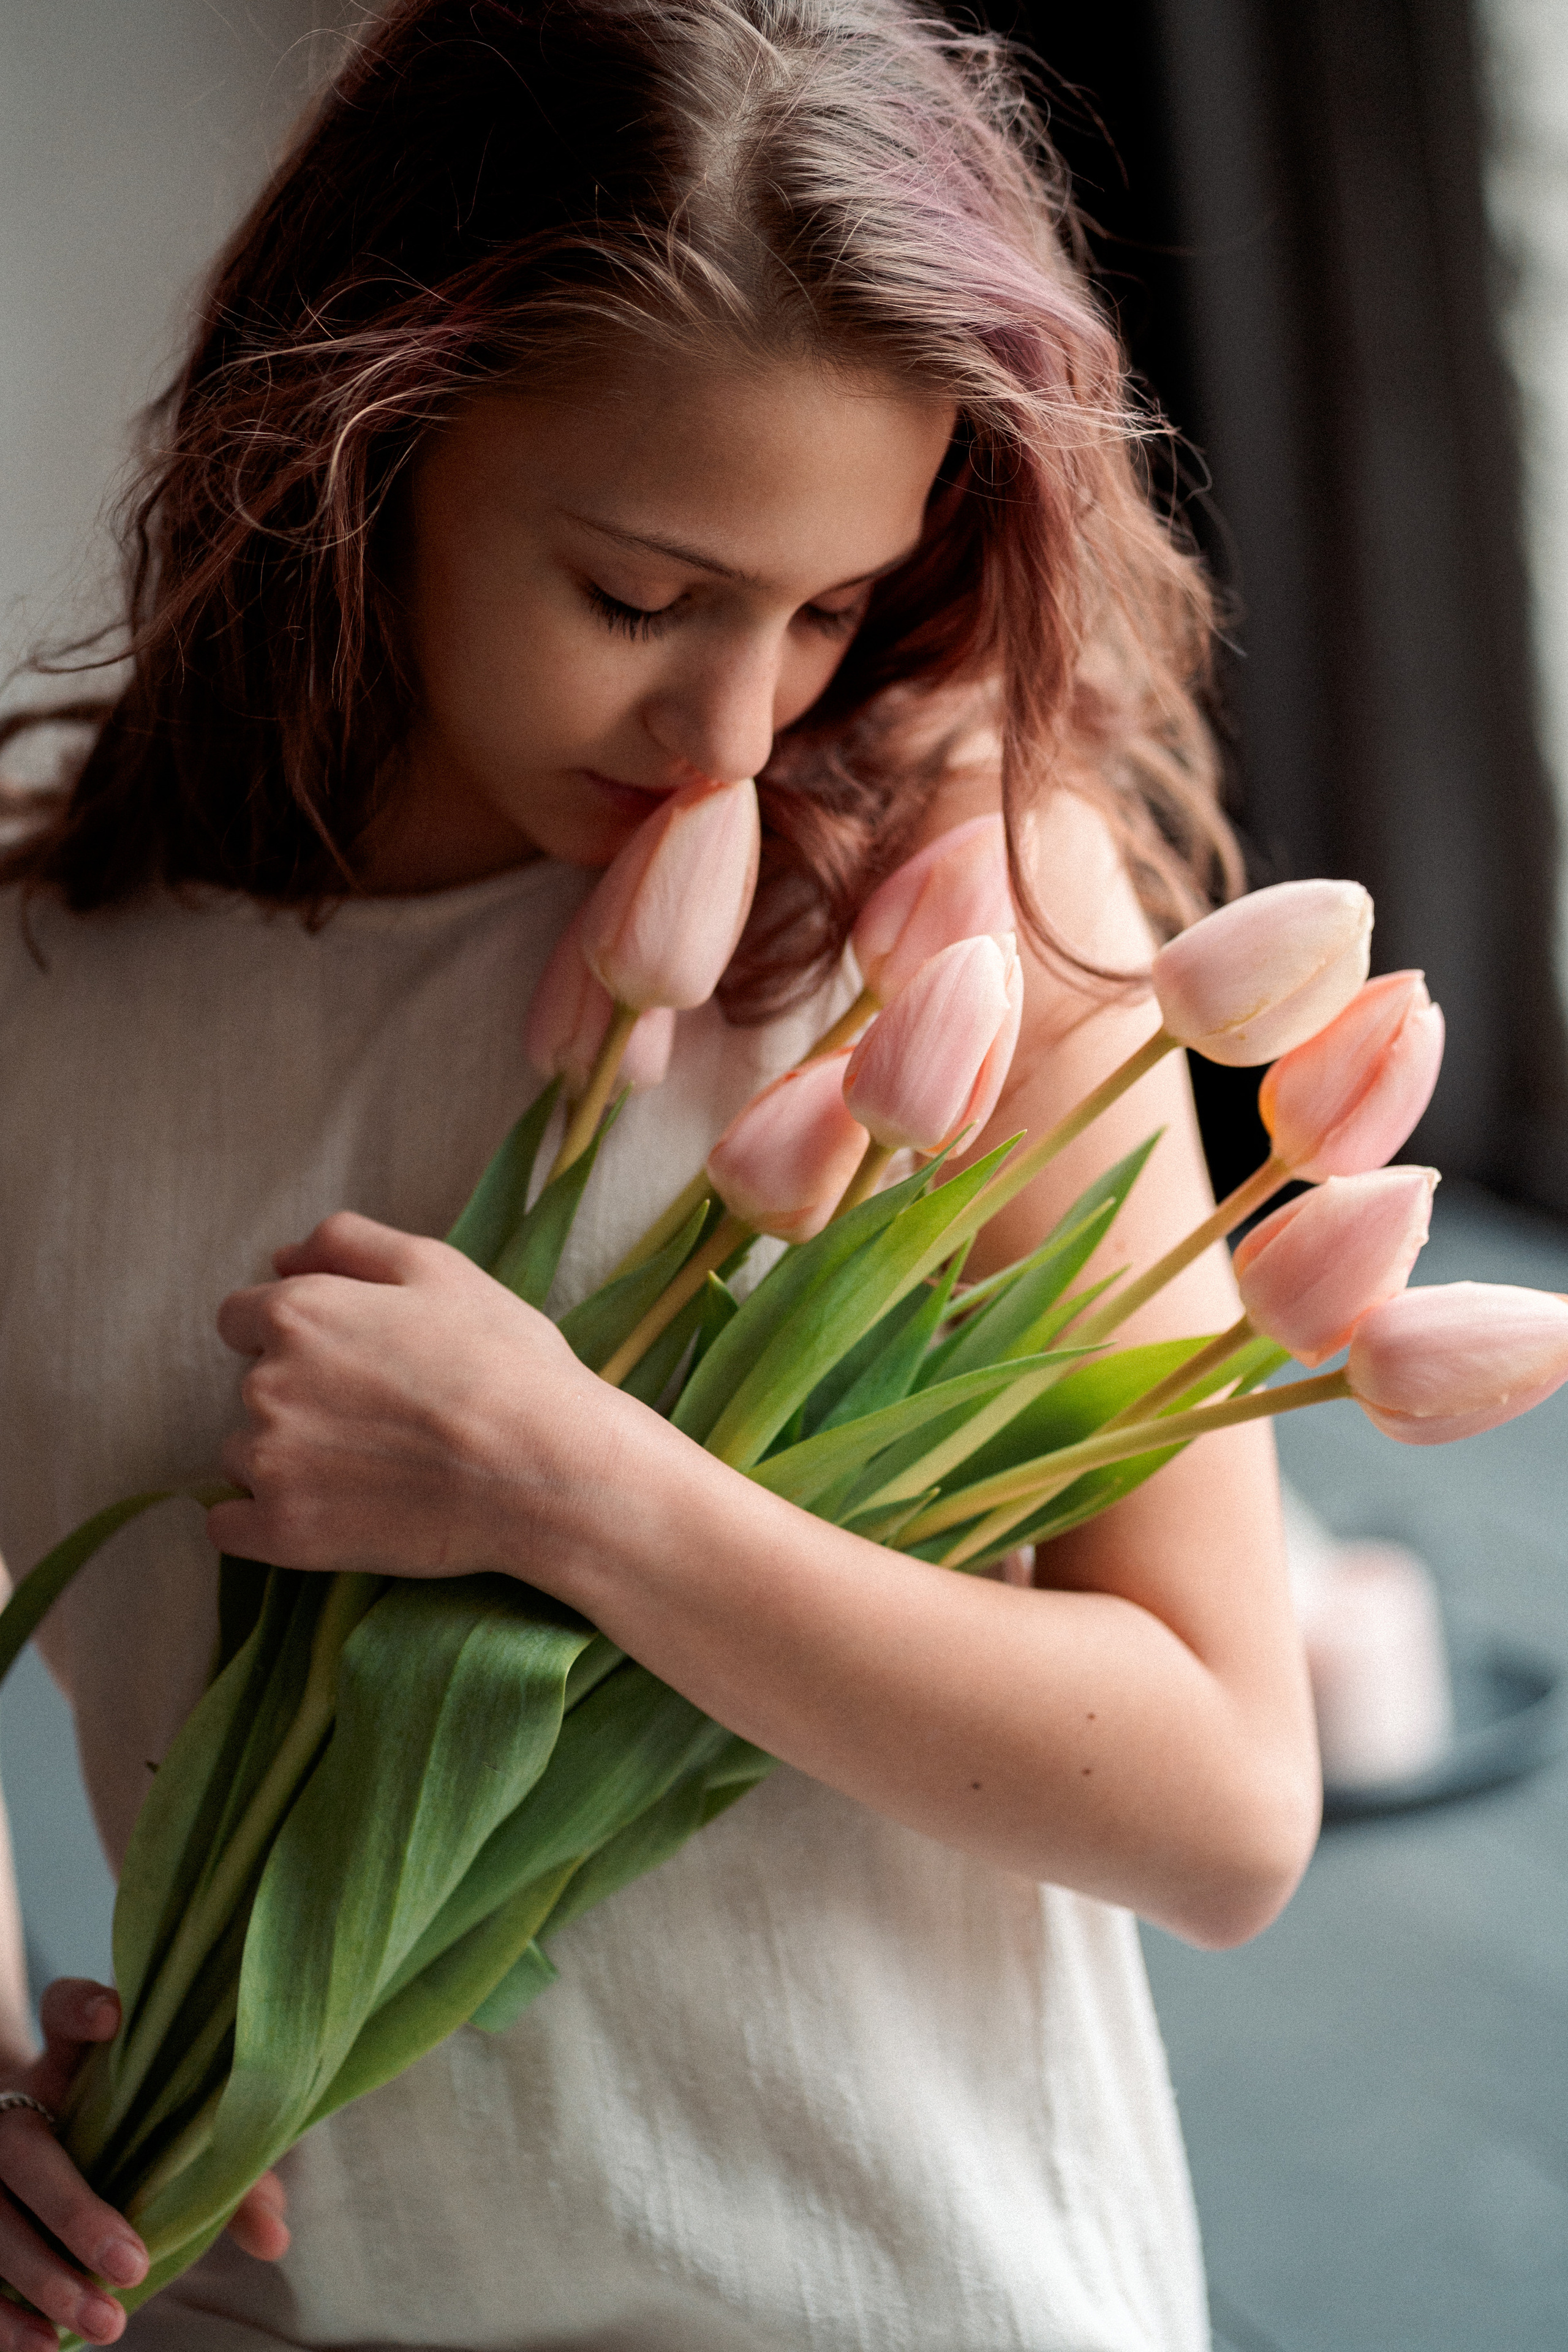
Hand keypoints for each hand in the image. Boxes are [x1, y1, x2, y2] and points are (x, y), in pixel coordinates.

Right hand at [0, 1982, 288, 2349]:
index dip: (80, 2009)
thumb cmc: (129, 2133)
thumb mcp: (175, 2140)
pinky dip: (2, 2316)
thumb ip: (227, 2178)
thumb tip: (273, 2234)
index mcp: (69, 2063)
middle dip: (73, 2211)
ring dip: (43, 2278)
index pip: (62, 2011)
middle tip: (133, 2264)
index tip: (113, 2018)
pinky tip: (41, 2347)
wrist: (48, 2139)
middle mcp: (16, 2105)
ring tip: (105, 2324)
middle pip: (26, 2150)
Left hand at [209, 1212, 602, 1580]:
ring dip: (287, 1458)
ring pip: (246, 1454)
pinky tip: (321, 1514)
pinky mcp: (284, 1533)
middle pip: (252, 1388)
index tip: (348, 1361)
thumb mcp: (436, 1266)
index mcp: (297, 1313)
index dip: (296, 1335)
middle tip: (382, 1415)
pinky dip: (261, 1522)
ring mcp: (270, 1463)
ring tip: (369, 1468)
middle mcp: (265, 1384)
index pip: (242, 1318)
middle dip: (301, 1396)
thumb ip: (347, 1242)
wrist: (544, 1468)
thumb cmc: (502, 1361)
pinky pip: (230, 1528)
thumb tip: (281, 1257)